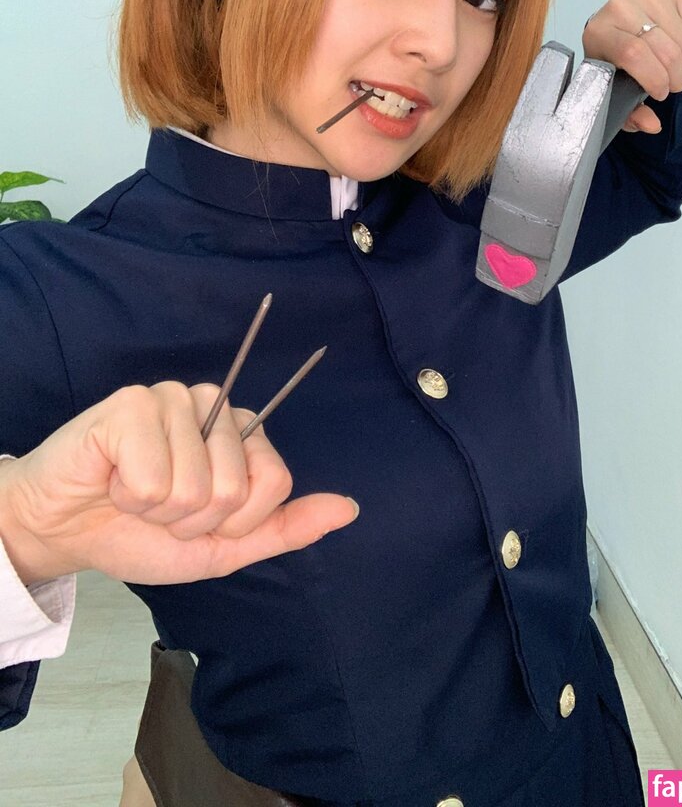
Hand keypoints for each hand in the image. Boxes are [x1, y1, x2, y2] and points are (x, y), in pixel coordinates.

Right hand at [0, 382, 357, 585]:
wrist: (69, 533)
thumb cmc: (143, 534)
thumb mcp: (225, 547)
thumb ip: (285, 528)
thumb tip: (349, 508)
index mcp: (242, 433)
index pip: (275, 483)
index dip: (236, 521)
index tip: (199, 519)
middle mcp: (214, 405)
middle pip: (235, 487)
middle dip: (192, 519)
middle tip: (159, 507)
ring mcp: (174, 398)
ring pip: (195, 486)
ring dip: (158, 511)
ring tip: (133, 493)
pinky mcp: (132, 404)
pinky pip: (153, 479)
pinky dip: (129, 497)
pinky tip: (113, 478)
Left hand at [582, 0, 681, 132]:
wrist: (621, 24)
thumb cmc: (617, 60)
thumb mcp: (615, 88)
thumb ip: (630, 113)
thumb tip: (652, 125)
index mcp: (599, 31)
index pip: (633, 54)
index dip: (654, 79)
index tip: (660, 94)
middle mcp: (620, 5)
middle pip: (665, 50)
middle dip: (676, 78)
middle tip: (672, 86)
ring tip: (675, 68)